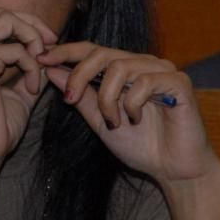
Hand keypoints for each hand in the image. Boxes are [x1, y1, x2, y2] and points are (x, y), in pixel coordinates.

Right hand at [0, 9, 58, 170]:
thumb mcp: (19, 92)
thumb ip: (31, 70)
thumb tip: (49, 54)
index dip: (27, 26)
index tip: (48, 45)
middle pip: (2, 13)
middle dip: (32, 26)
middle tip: (51, 46)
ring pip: (7, 20)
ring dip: (32, 39)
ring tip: (42, 64)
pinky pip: (15, 49)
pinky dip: (31, 66)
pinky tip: (32, 89)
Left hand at [38, 42, 219, 185]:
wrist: (172, 169)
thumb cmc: (138, 145)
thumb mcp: (98, 120)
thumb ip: (79, 95)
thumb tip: (50, 69)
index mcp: (124, 70)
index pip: (91, 50)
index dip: (65, 52)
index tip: (40, 60)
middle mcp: (143, 64)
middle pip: (102, 53)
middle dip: (79, 75)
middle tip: (70, 100)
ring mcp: (163, 71)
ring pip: (121, 67)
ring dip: (107, 97)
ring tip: (112, 121)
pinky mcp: (179, 82)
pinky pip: (146, 81)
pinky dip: (131, 102)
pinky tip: (133, 120)